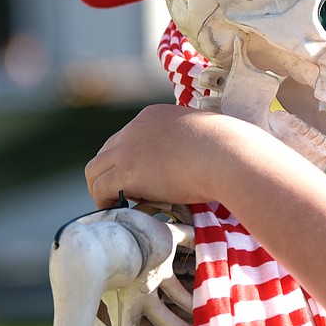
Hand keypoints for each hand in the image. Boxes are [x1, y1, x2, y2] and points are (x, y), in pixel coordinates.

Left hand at [84, 104, 266, 208]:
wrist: (228, 155)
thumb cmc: (230, 148)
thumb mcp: (206, 135)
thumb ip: (193, 142)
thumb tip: (207, 158)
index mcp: (153, 116)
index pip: (128, 137)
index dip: (129, 158)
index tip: (138, 175)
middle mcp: (135, 127)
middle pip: (107, 150)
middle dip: (111, 171)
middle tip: (120, 192)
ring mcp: (127, 149)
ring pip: (95, 169)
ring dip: (101, 187)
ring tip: (113, 203)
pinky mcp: (126, 172)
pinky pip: (100, 188)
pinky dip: (104, 200)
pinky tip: (117, 210)